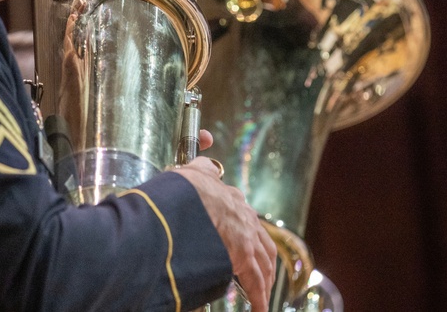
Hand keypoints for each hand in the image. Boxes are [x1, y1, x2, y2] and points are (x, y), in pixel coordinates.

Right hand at [173, 157, 276, 311]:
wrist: (185, 198)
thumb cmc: (182, 188)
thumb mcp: (191, 171)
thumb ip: (201, 168)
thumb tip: (206, 152)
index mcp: (230, 197)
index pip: (245, 215)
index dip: (246, 231)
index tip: (246, 243)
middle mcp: (243, 215)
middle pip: (262, 242)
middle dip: (262, 258)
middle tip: (261, 273)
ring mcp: (246, 236)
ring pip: (264, 262)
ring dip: (265, 280)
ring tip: (262, 293)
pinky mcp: (244, 257)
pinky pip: (255, 282)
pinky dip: (259, 298)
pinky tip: (260, 309)